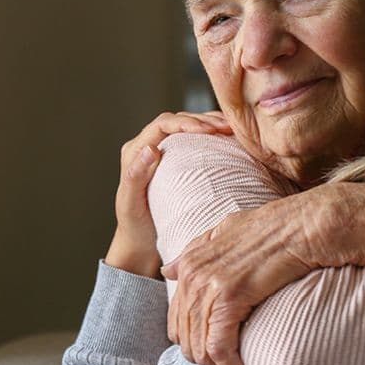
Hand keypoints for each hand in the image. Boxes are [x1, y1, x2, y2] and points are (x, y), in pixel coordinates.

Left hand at [104, 111, 231, 276]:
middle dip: (204, 120)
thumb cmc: (135, 227)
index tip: (207, 130)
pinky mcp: (180, 161)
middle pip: (179, 120)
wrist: (141, 244)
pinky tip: (231, 139)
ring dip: (211, 124)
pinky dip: (214, 137)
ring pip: (190, 128)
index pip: (163, 124)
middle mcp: (149, 146)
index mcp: (135, 150)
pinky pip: (197, 141)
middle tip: (228, 126)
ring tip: (234, 128)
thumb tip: (150, 148)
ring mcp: (166, 152)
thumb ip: (135, 176)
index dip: (186, 122)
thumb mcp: (130, 204)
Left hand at [160, 194, 318, 364]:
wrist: (304, 225)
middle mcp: (193, 274)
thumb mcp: (227, 230)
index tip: (215, 352)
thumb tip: (168, 270)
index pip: (176, 318)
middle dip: (206, 358)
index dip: (193, 341)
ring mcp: (209, 285)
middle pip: (185, 337)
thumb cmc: (276, 226)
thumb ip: (195, 250)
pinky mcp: (229, 298)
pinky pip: (220, 347)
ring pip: (200, 346)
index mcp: (191, 261)